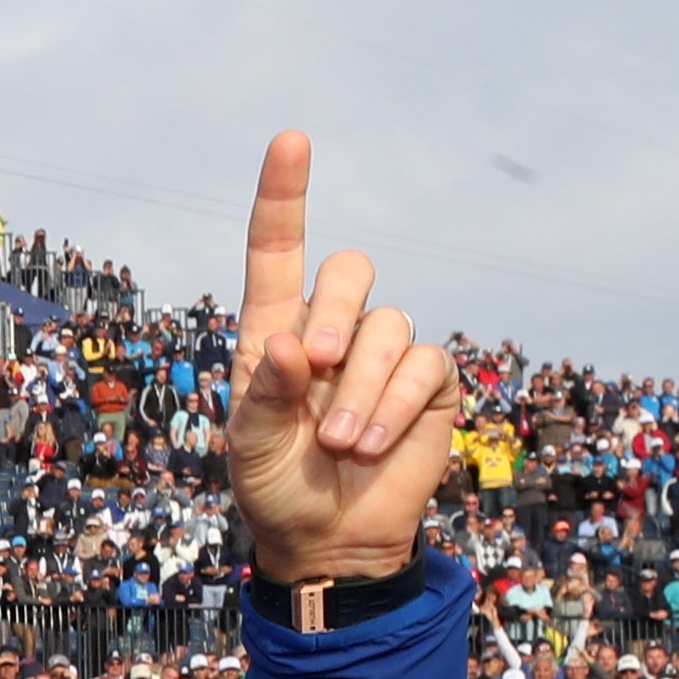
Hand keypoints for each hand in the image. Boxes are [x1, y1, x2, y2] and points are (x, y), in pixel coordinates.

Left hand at [226, 133, 462, 589]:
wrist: (326, 537)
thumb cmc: (275, 486)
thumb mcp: (249, 445)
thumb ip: (265, 395)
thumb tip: (294, 346)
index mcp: (276, 332)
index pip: (278, 251)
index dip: (284, 194)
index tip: (291, 140)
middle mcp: (333, 330)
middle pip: (352, 270)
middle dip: (336, 312)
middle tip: (315, 367)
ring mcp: (385, 353)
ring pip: (390, 326)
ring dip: (362, 389)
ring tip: (338, 443)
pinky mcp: (429, 382)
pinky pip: (425, 365)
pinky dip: (395, 406)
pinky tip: (369, 445)